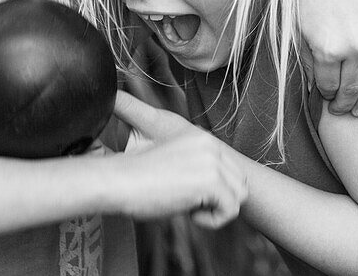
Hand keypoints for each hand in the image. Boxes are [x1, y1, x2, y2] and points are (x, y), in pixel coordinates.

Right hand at [111, 92, 246, 227]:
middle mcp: (211, 144)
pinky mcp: (211, 181)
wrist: (118, 181)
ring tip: (189, 207)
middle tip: (190, 203)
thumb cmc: (138, 178)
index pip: (231, 169)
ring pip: (238, 196)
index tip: (189, 194)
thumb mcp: (174, 163)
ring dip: (216, 209)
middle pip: (239, 182)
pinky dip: (212, 220)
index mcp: (202, 138)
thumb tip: (217, 191)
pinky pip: (230, 210)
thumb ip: (197, 168)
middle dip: (219, 198)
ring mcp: (213, 161)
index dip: (215, 189)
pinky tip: (189, 213)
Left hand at [298, 0, 357, 116]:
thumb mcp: (297, 26)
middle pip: (353, 86)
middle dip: (348, 103)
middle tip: (347, 113)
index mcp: (326, 49)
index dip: (327, 96)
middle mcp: (353, 45)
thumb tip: (316, 87)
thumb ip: (308, 59)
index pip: (329, 86)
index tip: (327, 100)